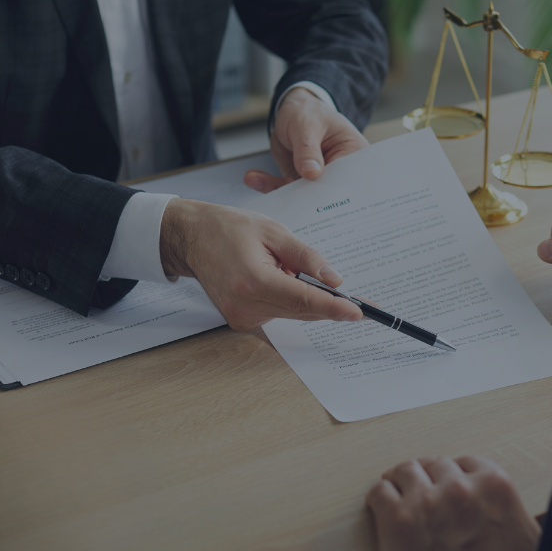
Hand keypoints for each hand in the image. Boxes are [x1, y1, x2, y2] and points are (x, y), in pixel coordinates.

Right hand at [159, 199, 362, 330]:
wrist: (192, 238)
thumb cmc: (228, 229)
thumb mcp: (273, 231)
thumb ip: (306, 256)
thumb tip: (334, 279)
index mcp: (253, 281)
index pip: (303, 300)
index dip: (334, 307)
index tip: (358, 312)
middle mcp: (246, 306)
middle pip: (302, 311)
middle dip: (330, 305)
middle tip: (359, 302)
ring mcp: (241, 317)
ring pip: (292, 313)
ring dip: (305, 298)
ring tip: (292, 270)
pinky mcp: (241, 321)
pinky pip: (279, 314)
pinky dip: (289, 300)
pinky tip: (280, 279)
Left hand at [243, 88, 368, 192]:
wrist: (292, 111)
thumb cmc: (308, 112)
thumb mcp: (307, 125)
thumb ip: (308, 149)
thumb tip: (311, 173)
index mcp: (354, 155)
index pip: (347, 180)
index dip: (333, 192)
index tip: (314, 199)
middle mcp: (339, 172)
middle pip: (326, 192)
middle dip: (303, 199)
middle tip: (281, 198)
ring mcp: (319, 179)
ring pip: (303, 194)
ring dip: (278, 189)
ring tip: (256, 180)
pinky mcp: (301, 181)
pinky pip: (286, 189)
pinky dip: (269, 185)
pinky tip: (253, 178)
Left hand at [365, 456, 541, 550]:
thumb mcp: (530, 540)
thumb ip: (517, 513)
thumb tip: (522, 509)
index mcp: (494, 485)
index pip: (466, 463)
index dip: (453, 476)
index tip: (445, 486)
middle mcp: (460, 487)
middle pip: (433, 465)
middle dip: (427, 478)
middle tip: (419, 492)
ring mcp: (427, 501)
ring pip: (404, 471)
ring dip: (400, 482)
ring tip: (396, 493)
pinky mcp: (397, 519)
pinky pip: (380, 492)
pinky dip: (378, 498)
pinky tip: (380, 508)